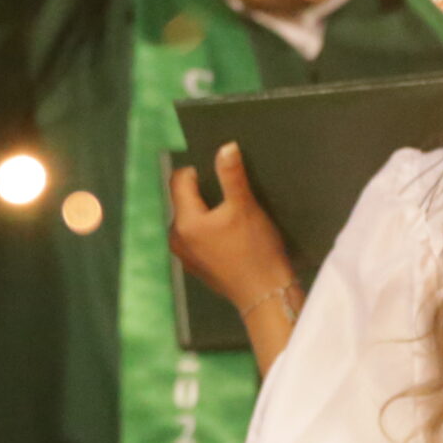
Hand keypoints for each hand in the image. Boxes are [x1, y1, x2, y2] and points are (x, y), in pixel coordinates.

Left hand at [167, 143, 295, 312]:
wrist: (265, 296)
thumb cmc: (255, 250)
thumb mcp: (244, 207)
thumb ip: (232, 175)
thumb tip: (225, 146)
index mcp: (184, 222)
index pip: (179, 180)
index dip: (198, 169)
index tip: (220, 169)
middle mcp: (176, 239)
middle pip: (184, 200)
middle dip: (205, 191)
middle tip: (231, 191)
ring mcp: (185, 255)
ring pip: (192, 218)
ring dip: (208, 210)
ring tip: (234, 212)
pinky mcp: (197, 266)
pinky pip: (198, 237)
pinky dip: (211, 229)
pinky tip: (233, 233)